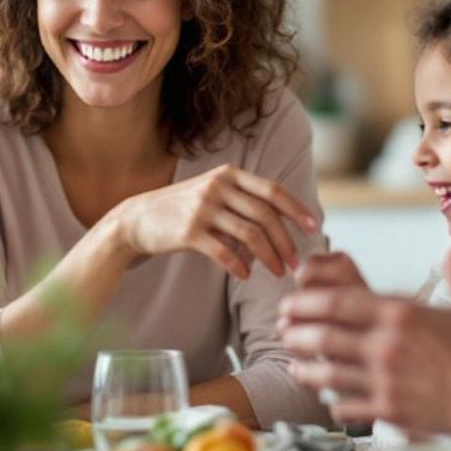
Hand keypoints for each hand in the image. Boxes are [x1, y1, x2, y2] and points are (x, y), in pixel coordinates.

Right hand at [109, 164, 318, 279]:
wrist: (138, 218)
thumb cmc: (183, 210)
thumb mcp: (213, 194)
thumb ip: (244, 204)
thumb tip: (281, 228)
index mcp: (229, 175)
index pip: (272, 190)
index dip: (296, 209)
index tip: (313, 227)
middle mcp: (217, 187)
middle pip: (265, 215)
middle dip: (285, 242)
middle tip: (296, 262)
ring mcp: (202, 208)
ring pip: (249, 235)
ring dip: (269, 257)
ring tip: (277, 272)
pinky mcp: (189, 232)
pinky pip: (224, 252)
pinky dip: (239, 266)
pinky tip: (245, 276)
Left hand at [280, 247, 450, 432]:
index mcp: (400, 315)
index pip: (337, 303)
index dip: (306, 303)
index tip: (290, 304)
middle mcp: (384, 346)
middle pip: (322, 337)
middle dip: (295, 332)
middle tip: (282, 331)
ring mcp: (384, 381)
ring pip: (328, 374)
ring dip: (305, 369)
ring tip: (294, 366)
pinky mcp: (390, 412)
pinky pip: (349, 406)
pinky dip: (335, 403)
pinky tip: (329, 401)